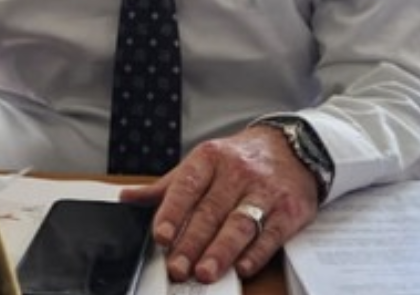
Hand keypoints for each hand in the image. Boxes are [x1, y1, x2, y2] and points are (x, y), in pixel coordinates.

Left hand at [120, 125, 319, 282]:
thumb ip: (167, 186)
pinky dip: (256, 253)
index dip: (172, 212)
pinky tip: (242, 267)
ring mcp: (265, 191)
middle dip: (192, 243)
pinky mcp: (289, 209)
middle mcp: (237, 172)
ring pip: (240, 223)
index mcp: (210, 158)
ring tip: (205, 272)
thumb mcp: (203, 162)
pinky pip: (271, 233)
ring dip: (221, 251)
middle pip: (210, 211)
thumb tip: (126, 197)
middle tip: (177, 267)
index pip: (187, 186)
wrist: (293, 146)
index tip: (161, 236)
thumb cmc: (240, 159)